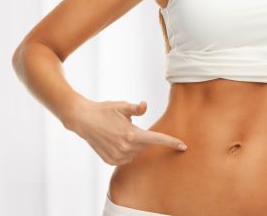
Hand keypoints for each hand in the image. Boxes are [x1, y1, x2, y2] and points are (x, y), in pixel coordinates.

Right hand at [68, 99, 187, 164]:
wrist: (83, 120)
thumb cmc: (105, 110)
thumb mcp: (122, 105)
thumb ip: (136, 108)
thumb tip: (145, 106)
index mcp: (131, 134)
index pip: (156, 139)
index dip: (171, 142)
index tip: (183, 146)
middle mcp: (125, 148)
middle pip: (146, 145)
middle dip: (146, 137)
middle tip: (133, 126)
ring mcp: (117, 157)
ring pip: (137, 152)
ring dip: (136, 143)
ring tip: (121, 131)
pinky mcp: (110, 161)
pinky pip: (127, 158)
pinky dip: (127, 150)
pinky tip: (118, 140)